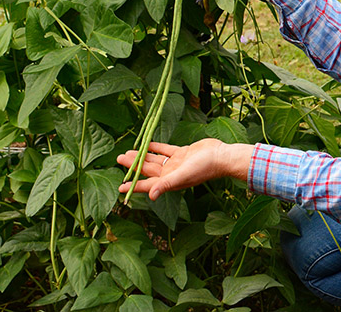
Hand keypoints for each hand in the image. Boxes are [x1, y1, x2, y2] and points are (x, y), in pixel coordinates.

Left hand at [117, 139, 253, 200]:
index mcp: (170, 181)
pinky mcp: (182, 153)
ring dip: (142, 156)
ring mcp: (176, 163)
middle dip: (133, 166)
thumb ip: (166, 184)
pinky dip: (156, 148)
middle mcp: (171, 173)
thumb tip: (151, 197)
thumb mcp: (183, 175)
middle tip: (119, 159)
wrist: (221, 156)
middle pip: (148, 170)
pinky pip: (165, 150)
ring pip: (154, 160)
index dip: (133, 185)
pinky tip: (147, 144)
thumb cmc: (204, 167)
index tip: (120, 187)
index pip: (148, 184)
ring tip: (128, 152)